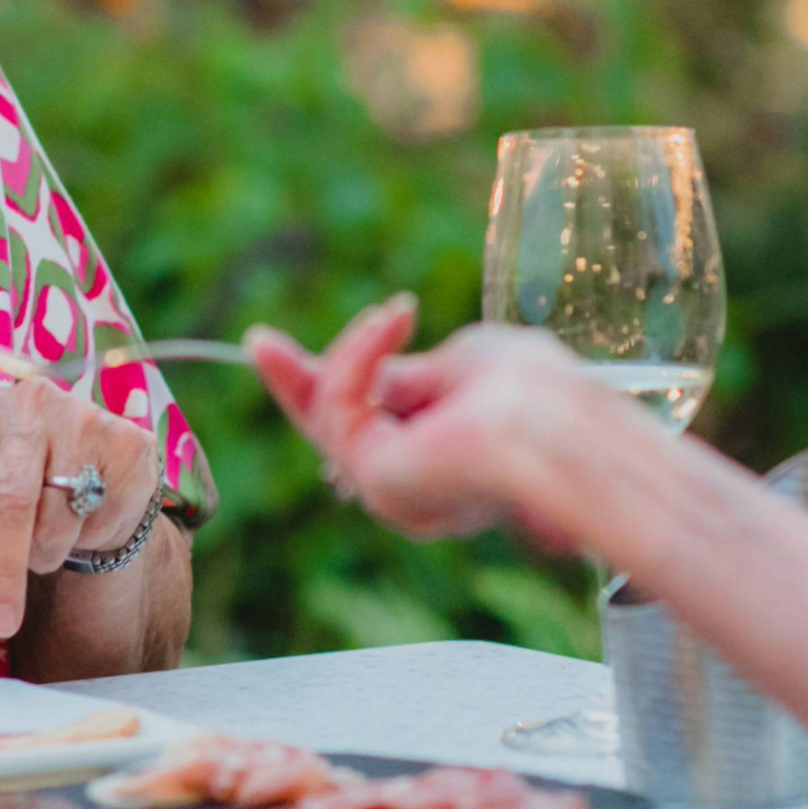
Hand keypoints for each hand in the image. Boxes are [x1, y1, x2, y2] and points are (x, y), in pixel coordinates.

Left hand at [0, 378, 162, 640]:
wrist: (91, 461)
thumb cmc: (18, 481)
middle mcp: (27, 403)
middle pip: (10, 499)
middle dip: (2, 570)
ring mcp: (81, 416)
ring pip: (56, 518)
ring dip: (44, 555)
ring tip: (44, 543)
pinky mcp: (127, 443)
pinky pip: (100, 517)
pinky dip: (87, 540)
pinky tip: (83, 519)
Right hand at [248, 299, 612, 543]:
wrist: (549, 418)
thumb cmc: (527, 386)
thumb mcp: (459, 363)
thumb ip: (410, 375)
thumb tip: (378, 377)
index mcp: (440, 459)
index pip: (372, 427)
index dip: (331, 385)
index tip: (282, 352)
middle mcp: (416, 486)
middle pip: (333, 433)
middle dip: (297, 384)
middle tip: (258, 342)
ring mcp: (395, 492)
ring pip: (329, 421)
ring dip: (345, 356)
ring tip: (386, 316)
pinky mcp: (376, 483)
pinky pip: (340, 409)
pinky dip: (358, 359)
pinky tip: (388, 323)